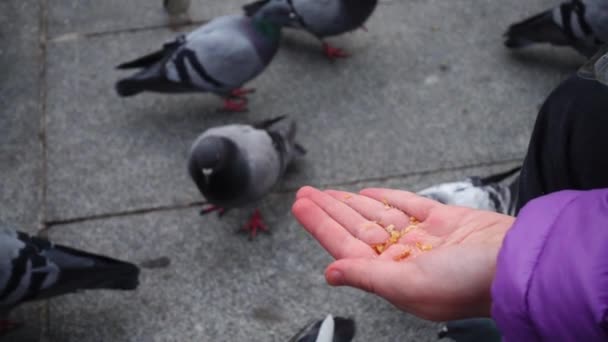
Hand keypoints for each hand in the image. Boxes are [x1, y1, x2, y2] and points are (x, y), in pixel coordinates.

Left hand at [292, 186, 514, 320]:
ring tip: (326, 192)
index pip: (345, 246)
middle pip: (355, 228)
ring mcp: (423, 238)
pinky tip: (367, 194)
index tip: (300, 206)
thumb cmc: (467, 282)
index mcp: (392, 275)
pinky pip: (407, 206)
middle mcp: (403, 257)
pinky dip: (386, 198)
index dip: (320, 225)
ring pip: (377, 215)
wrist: (517, 262)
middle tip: (304, 193)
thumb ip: (366, 276)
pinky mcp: (443, 220)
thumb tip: (330, 273)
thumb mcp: (408, 284)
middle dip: (329, 210)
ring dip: (350, 203)